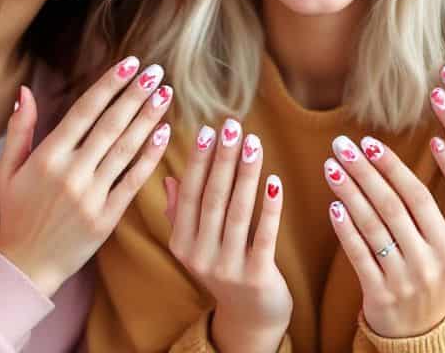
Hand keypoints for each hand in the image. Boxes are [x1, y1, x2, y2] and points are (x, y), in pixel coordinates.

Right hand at [0, 56, 173, 295]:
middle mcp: (71, 173)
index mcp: (47, 157)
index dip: (109, 85)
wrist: (26, 265)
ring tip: (165, 95)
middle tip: (157, 73)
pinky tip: (164, 134)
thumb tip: (26, 90)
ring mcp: (91, 196)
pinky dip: (149, 157)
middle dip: (135, 96)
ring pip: (125, 149)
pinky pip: (133, 181)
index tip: (131, 64)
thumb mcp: (8, 169)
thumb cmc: (17, 213)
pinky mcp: (107, 218)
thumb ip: (20, 129)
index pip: (84, 112)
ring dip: (148, 119)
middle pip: (110, 126)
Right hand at [166, 118, 289, 352]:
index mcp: (181, 242)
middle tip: (232, 126)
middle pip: (212, 198)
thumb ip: (181, 213)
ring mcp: (226, 268)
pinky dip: (269, 208)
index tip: (208, 129)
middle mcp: (199, 255)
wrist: (250, 319)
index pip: (190, 193)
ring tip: (253, 143)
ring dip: (245, 174)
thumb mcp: (196, 245)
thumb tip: (170, 178)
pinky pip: (263, 236)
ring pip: (236, 212)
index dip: (199, 161)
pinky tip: (274, 181)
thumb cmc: (225, 270)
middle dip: (222, 159)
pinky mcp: (256, 277)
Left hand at [324, 135, 444, 338]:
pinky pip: (359, 255)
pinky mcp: (378, 293)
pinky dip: (345, 230)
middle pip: (391, 207)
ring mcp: (402, 279)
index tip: (370, 143)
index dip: (393, 168)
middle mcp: (427, 262)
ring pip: (373, 228)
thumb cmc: (440, 282)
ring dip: (349, 194)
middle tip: (341, 146)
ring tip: (331, 167)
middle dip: (364, 172)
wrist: (420, 334)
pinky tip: (333, 205)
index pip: (418, 198)